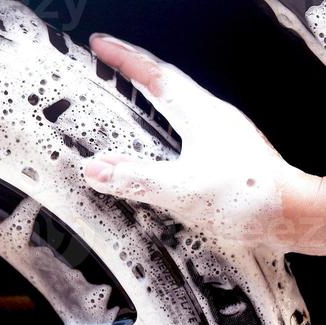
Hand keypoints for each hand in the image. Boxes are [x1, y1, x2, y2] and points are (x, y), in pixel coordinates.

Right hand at [82, 34, 325, 253]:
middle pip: (166, 83)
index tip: (101, 46)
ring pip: (176, 103)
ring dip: (148, 93)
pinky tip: (154, 137)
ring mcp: (218, 135)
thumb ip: (138, 178)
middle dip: (135, 68)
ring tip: (125, 91)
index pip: (155, 78)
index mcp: (202, 116)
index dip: (125, 60)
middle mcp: (211, 118)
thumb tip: (98, 169)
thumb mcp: (183, 190)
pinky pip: (182, 127)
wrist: (290, 213)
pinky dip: (160, 123)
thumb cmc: (250, 197)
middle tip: (108, 60)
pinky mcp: (220, 153)